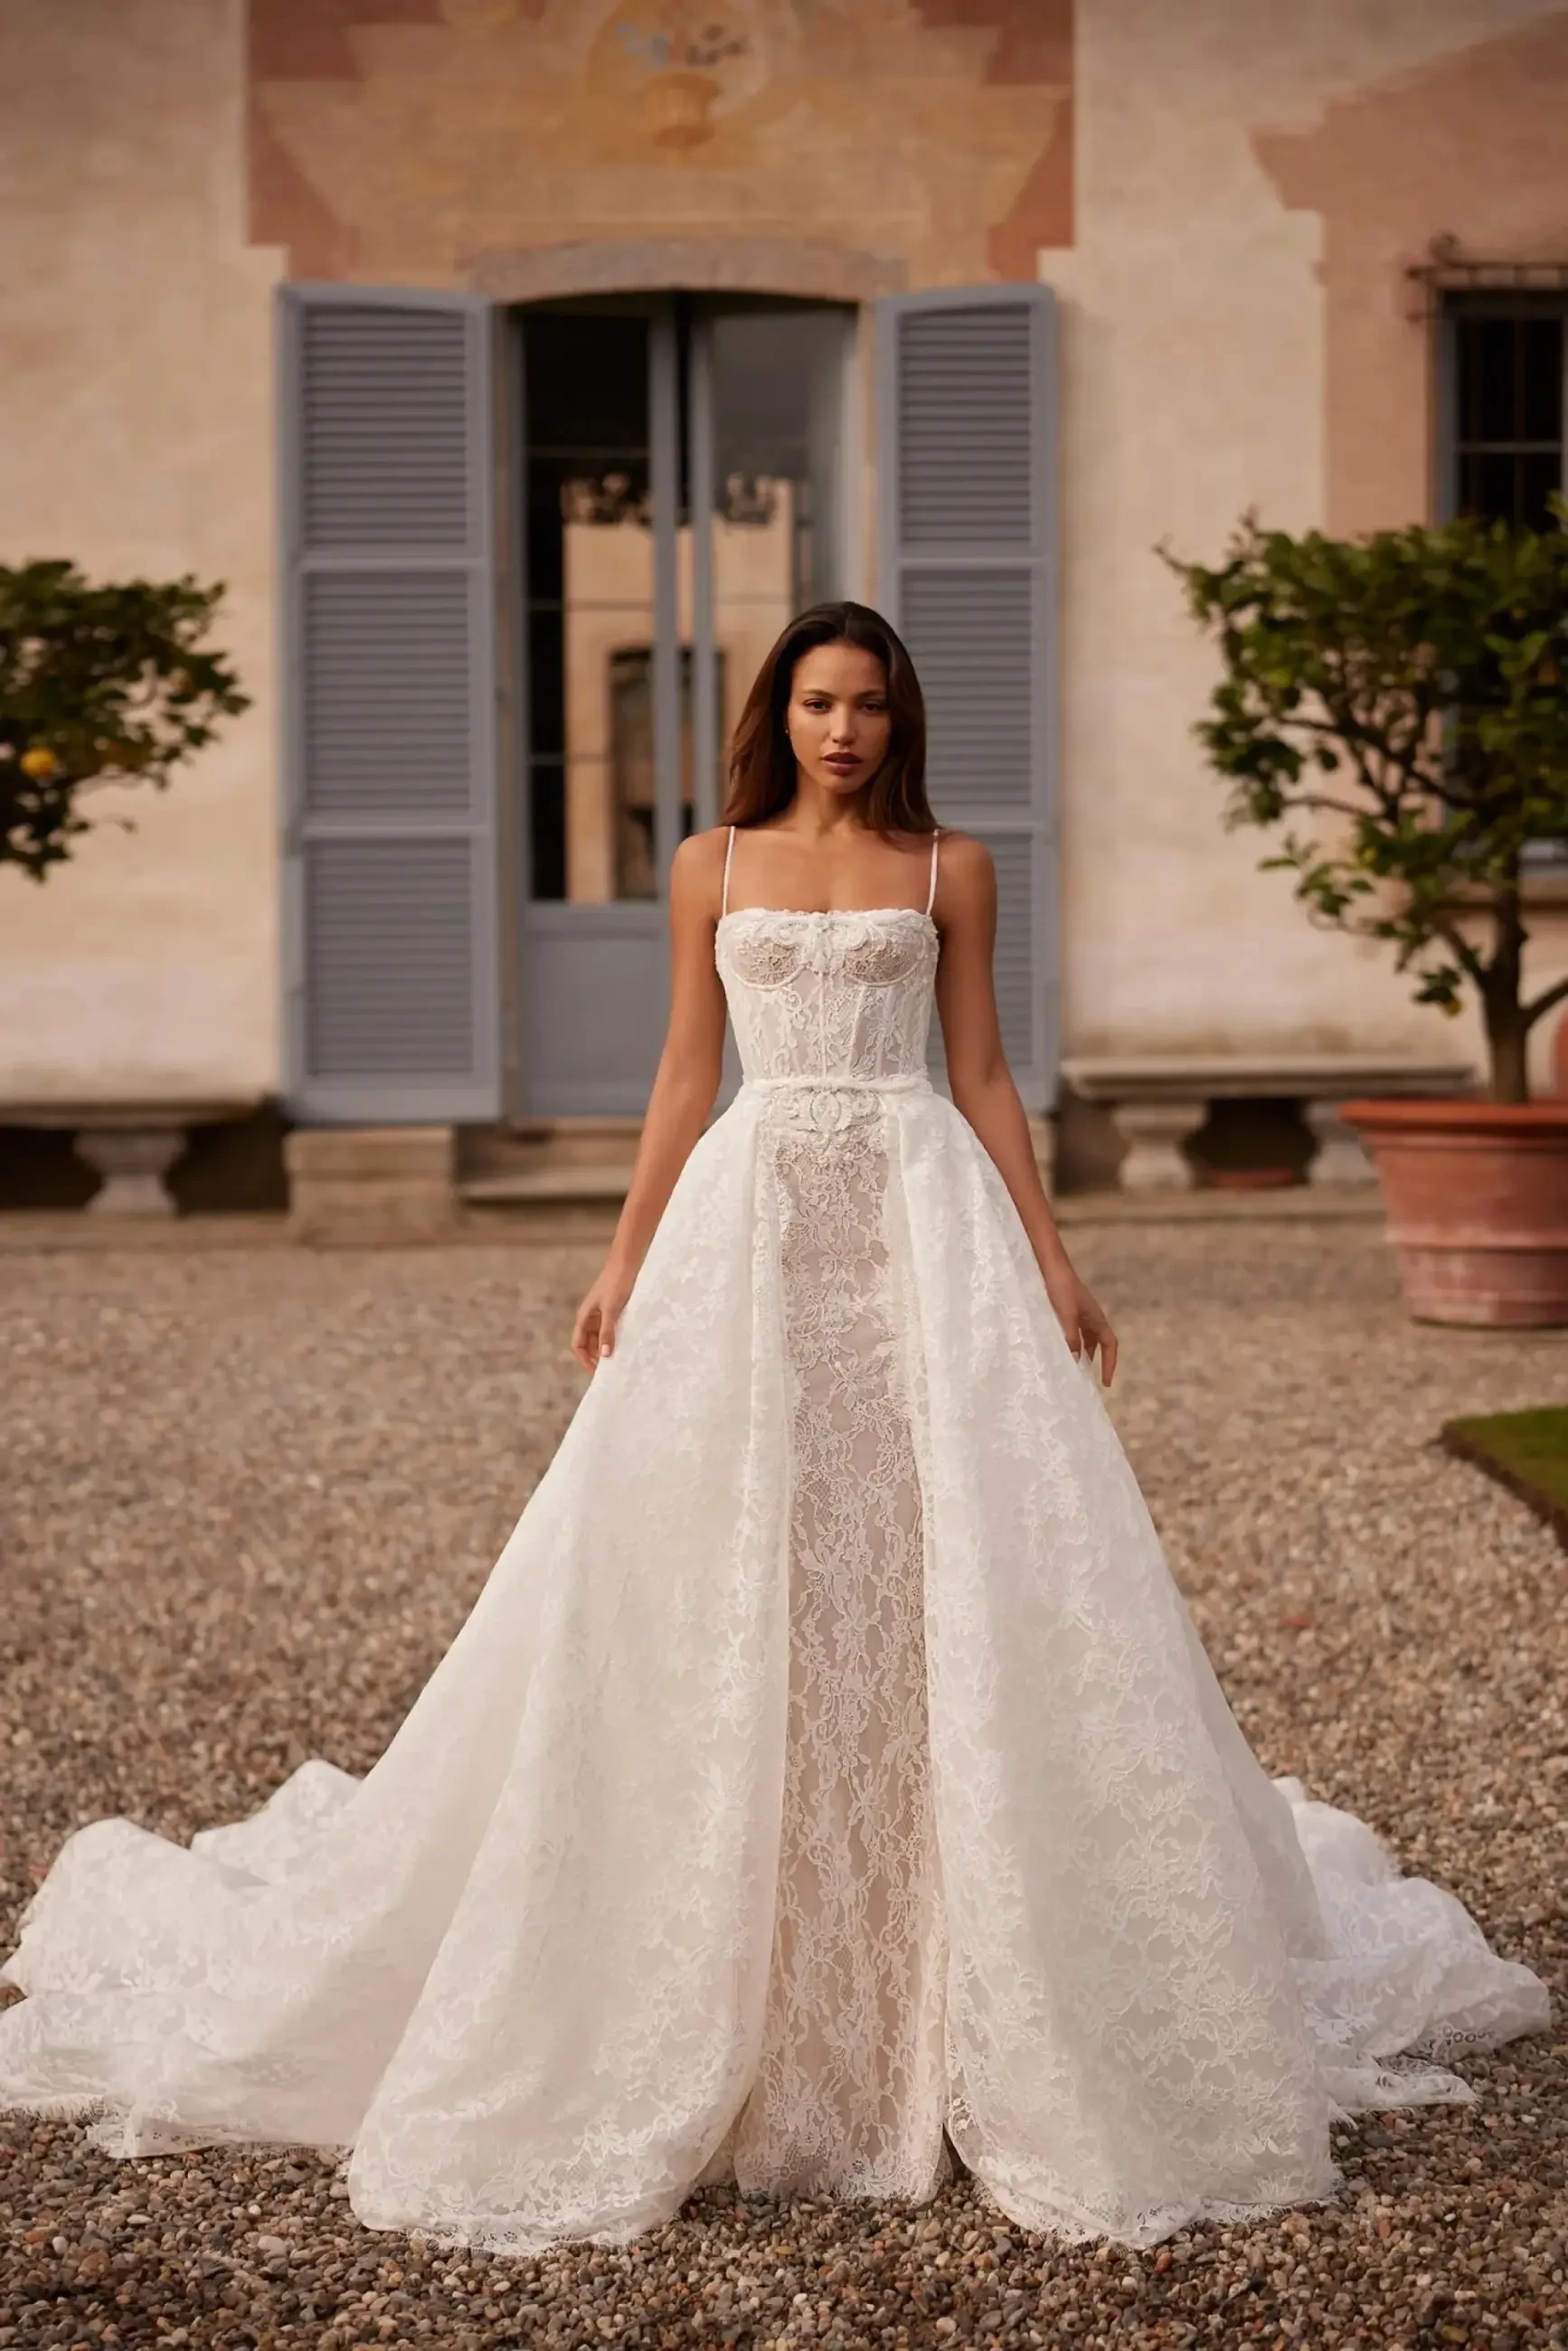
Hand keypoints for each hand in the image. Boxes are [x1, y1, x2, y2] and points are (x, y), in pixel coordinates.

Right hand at [571, 1262, 634, 1372]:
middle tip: (612, 1368)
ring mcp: (601, 1314)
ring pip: (600, 1337)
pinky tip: (626, 1343)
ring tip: (620, 1358)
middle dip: (597, 1356)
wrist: (626, 1263)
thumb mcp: (611, 1310)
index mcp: (584, 1317)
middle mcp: (590, 1317)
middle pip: (589, 1344)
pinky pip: (610, 1329)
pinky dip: (615, 1337)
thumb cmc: (616, 1284)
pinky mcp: (612, 1310)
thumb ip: (607, 1332)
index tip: (596, 1373)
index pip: (578, 1345)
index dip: (585, 1360)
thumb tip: (605, 1355)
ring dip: (607, 1347)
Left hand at [1042, 1258, 1118, 1386]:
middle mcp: (1093, 1318)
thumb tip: (1077, 1361)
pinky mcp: (1070, 1311)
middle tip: (1092, 1380)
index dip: (1110, 1364)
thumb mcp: (1067, 1315)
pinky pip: (1076, 1332)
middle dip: (1099, 1362)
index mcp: (1097, 1319)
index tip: (1106, 1382)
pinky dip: (1073, 1343)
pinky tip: (1063, 1349)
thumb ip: (1072, 1337)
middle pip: (1100, 1344)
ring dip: (1084, 1354)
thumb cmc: (1062, 1290)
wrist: (1052, 1268)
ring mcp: (1082, 1314)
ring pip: (1087, 1339)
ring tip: (1076, 1370)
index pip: (1110, 1345)